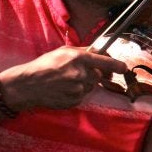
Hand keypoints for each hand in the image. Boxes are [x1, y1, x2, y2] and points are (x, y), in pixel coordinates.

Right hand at [0, 46, 126, 110]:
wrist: (27, 85)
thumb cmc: (43, 65)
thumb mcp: (62, 51)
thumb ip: (82, 51)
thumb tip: (97, 51)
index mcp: (79, 59)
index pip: (106, 62)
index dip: (117, 65)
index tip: (124, 68)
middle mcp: (81, 74)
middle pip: (99, 75)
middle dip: (94, 74)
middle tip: (81, 73)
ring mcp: (78, 89)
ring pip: (90, 86)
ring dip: (84, 83)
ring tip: (66, 81)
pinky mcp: (74, 101)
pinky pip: (82, 96)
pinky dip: (76, 93)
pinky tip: (63, 89)